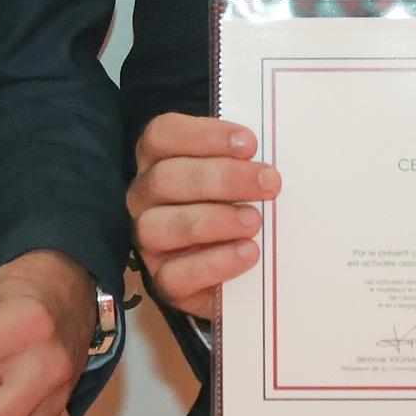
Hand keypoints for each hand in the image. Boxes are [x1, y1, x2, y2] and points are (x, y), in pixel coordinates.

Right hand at [128, 113, 277, 324]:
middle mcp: (146, 198)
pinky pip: (174, 274)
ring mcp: (149, 241)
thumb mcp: (242, 181)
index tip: (250, 144)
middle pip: (165, 178)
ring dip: (214, 220)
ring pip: (159, 225)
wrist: (240, 274)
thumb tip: (270, 161)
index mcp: (159, 161)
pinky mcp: (163, 281)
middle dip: (222, 177)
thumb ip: (247, 163)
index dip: (204, 135)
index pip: (162, 134)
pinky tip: (247, 252)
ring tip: (255, 221)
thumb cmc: (238, 210)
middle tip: (269, 182)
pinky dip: (214, 263)